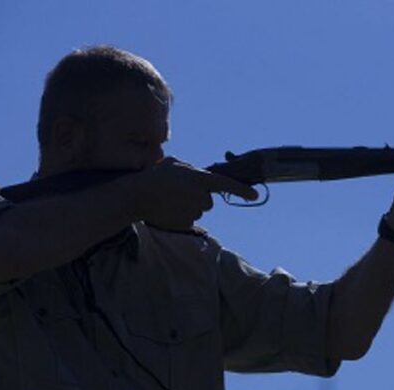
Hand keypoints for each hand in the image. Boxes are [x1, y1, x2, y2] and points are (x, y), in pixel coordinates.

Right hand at [132, 157, 257, 229]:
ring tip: (170, 199)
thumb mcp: (175, 163)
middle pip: (209, 201)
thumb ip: (192, 170)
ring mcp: (194, 211)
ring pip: (199, 210)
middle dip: (198, 197)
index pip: (226, 184)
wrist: (137, 196)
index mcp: (200, 179)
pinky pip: (189, 219)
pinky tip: (168, 209)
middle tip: (178, 191)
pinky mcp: (187, 224)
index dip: (242, 190)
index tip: (256, 195)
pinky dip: (181, 215)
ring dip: (188, 206)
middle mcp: (201, 196)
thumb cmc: (155, 176)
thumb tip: (199, 176)